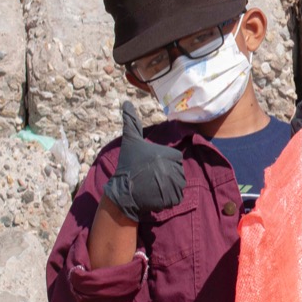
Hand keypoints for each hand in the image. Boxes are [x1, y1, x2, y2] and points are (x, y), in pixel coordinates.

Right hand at [103, 101, 186, 220]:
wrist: (123, 192)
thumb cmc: (128, 165)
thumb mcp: (131, 142)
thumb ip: (131, 122)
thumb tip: (126, 102)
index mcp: (167, 153)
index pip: (175, 159)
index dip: (164, 163)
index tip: (151, 166)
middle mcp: (172, 168)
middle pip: (178, 172)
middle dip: (166, 175)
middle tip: (150, 178)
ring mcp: (172, 184)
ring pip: (178, 184)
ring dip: (168, 187)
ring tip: (152, 187)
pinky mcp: (171, 198)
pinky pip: (176, 197)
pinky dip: (168, 199)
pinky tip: (155, 196)